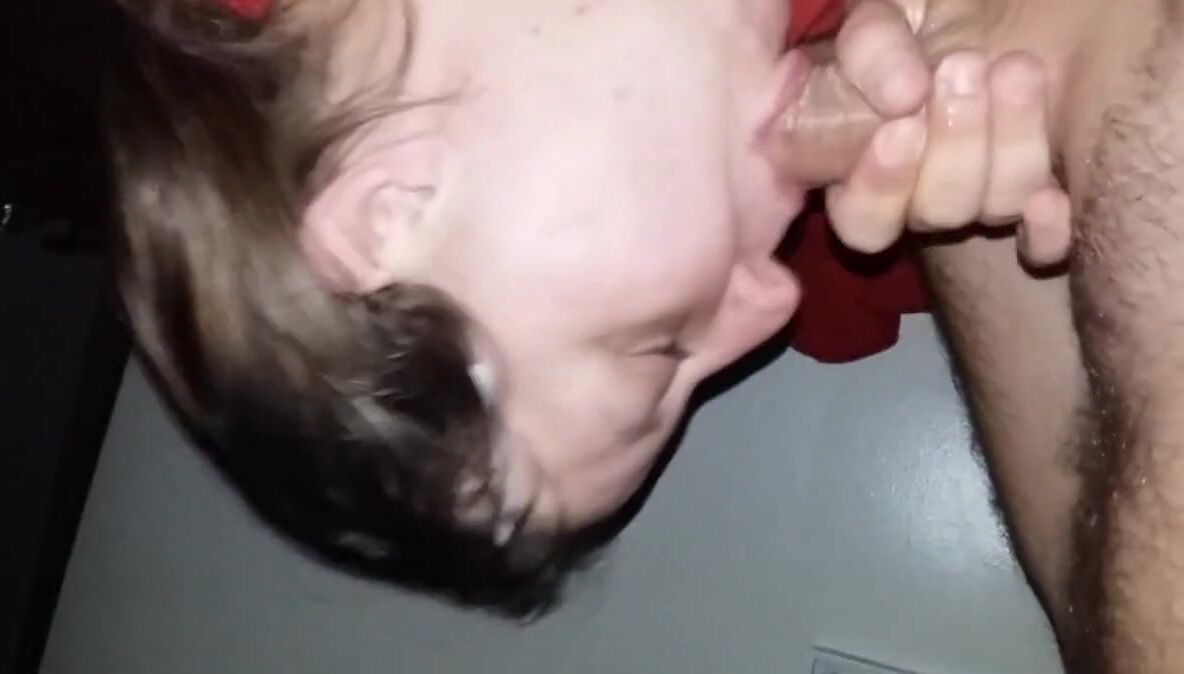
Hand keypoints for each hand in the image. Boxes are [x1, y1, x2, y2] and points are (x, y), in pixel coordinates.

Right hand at [778, 0, 1070, 266]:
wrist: (1012, 11)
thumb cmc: (937, 14)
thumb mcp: (890, 15)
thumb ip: (871, 47)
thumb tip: (900, 96)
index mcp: (867, 164)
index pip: (860, 219)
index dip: (878, 187)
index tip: (901, 123)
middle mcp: (922, 197)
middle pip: (932, 213)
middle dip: (954, 146)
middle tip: (965, 67)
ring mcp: (983, 202)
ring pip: (990, 211)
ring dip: (1008, 148)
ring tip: (1017, 69)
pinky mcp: (1039, 207)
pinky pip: (1041, 248)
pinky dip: (1046, 229)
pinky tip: (1052, 197)